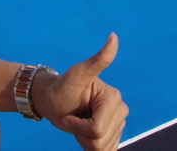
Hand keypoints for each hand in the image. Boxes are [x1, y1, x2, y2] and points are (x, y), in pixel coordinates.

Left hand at [31, 34, 127, 150]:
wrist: (55, 102)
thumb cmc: (62, 88)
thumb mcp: (76, 74)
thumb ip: (97, 60)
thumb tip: (114, 36)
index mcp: (113, 97)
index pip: (96, 128)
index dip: (77, 126)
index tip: (68, 115)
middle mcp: (121, 109)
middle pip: (100, 140)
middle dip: (82, 134)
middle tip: (74, 118)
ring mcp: (119, 123)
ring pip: (102, 147)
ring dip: (85, 140)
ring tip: (79, 123)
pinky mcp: (116, 135)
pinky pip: (106, 150)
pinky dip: (92, 146)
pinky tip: (85, 134)